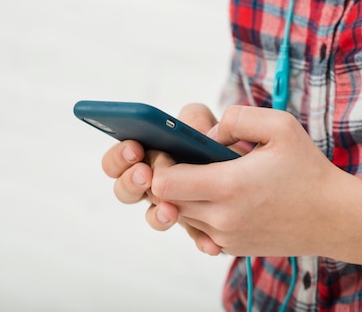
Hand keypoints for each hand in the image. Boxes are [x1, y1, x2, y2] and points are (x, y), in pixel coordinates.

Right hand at [100, 103, 222, 254]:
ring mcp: (171, 205)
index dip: (120, 156)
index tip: (134, 149)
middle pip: (125, 190)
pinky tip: (211, 243)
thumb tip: (191, 133)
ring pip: (155, 216)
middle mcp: (151, 183)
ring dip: (158, 215)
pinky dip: (200, 239)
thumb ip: (192, 119)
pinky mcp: (196, 223)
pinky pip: (194, 235)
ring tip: (171, 211)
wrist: (244, 164)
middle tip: (145, 175)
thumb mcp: (203, 121)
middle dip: (131, 183)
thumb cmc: (211, 137)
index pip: (117, 159)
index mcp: (144, 155)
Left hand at [149, 105, 348, 257]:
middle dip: (171, 178)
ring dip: (186, 196)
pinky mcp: (232, 249)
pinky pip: (200, 230)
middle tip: (191, 159)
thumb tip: (205, 136)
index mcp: (229, 185)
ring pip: (182, 216)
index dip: (162, 164)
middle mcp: (222, 218)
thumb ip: (236, 117)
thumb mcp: (280, 125)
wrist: (334, 216)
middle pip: (166, 200)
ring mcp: (226, 238)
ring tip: (212, 176)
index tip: (176, 151)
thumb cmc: (308, 169)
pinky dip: (203, 213)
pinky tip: (226, 196)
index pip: (163, 183)